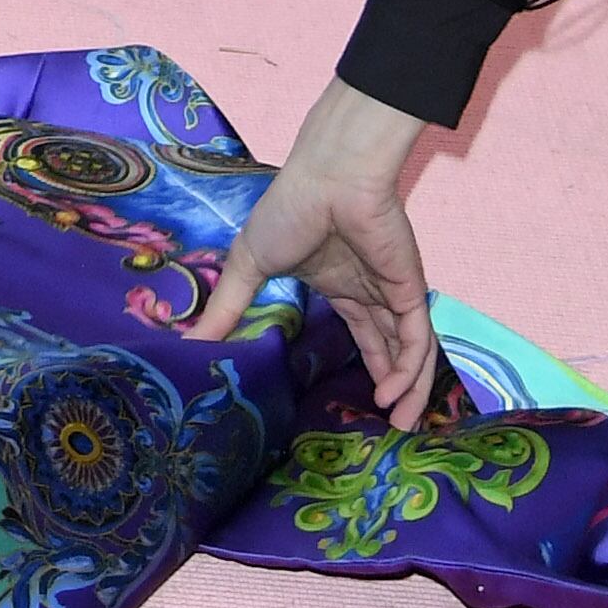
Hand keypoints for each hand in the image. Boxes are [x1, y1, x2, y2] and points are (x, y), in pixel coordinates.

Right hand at [191, 81, 435, 426]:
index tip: (355, 403)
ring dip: (407, 391)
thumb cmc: (288, 210)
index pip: (361, 334)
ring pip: (409, 353)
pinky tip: (389, 396)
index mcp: (339, 284)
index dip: (365, 367)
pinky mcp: (410, 291)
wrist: (329, 177)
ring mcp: (392, 292)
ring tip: (398, 426)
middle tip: (388, 430)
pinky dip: (409, 372)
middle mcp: (370, 292)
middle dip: (391, 388)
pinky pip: (416, 341)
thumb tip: (191, 342)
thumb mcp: (248, 263)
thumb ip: (228, 306)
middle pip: (389, 350)